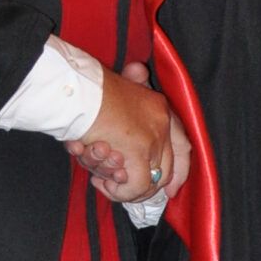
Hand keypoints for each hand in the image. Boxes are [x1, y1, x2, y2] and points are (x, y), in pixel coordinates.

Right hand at [65, 62, 181, 201]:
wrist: (77, 91)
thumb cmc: (89, 88)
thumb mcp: (118, 81)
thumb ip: (133, 79)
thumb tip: (139, 68)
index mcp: (160, 108)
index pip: (182, 146)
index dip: (179, 171)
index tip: (171, 189)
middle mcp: (162, 124)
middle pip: (166, 170)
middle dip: (144, 188)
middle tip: (117, 187)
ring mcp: (152, 140)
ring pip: (148, 182)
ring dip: (122, 186)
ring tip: (100, 177)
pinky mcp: (137, 154)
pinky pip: (135, 187)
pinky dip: (117, 191)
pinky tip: (99, 181)